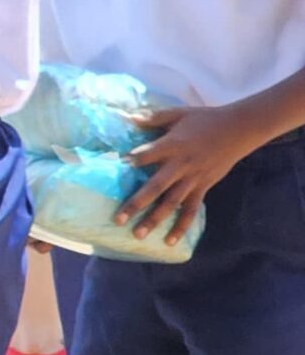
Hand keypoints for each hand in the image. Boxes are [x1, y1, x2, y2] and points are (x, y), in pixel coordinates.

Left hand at [120, 105, 260, 246]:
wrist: (239, 128)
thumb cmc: (204, 119)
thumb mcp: (178, 114)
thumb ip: (153, 118)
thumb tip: (127, 118)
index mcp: (172, 145)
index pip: (146, 155)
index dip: (131, 162)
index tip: (113, 169)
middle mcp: (180, 165)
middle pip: (156, 186)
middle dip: (136, 204)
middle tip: (118, 220)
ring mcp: (193, 178)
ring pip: (171, 203)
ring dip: (154, 219)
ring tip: (138, 234)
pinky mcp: (203, 186)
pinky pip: (191, 209)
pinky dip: (182, 225)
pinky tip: (170, 241)